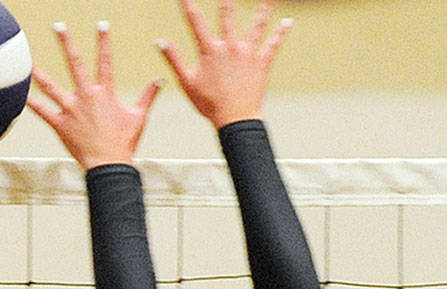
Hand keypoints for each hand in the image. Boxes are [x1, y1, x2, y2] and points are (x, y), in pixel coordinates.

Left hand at [27, 21, 161, 170]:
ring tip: (28, 60)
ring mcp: (71, 110)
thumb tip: (160, 80)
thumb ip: (148, 96)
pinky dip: (31, 103)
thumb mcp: (139, 117)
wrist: (109, 165)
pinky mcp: (60, 125)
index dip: (104, 41)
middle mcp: (86, 97)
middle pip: (75, 64)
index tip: (101, 25)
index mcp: (105, 93)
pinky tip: (20, 94)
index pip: (105, 61)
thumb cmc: (124, 143)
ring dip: (39, 72)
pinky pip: (42, 112)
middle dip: (66, 43)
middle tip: (59, 27)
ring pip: (51, 86)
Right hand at [157, 0, 290, 127]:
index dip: (188, 5)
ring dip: (262, 10)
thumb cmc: (209, 103)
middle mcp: (230, 47)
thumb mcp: (186, 82)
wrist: (235, 119)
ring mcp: (248, 54)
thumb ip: (174, 59)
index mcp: (210, 51)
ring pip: (257, 26)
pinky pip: (273, 45)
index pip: (195, 22)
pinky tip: (287, 22)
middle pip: (228, 16)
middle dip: (227, 1)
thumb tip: (159, 41)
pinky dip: (280, 33)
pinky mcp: (262, 63)